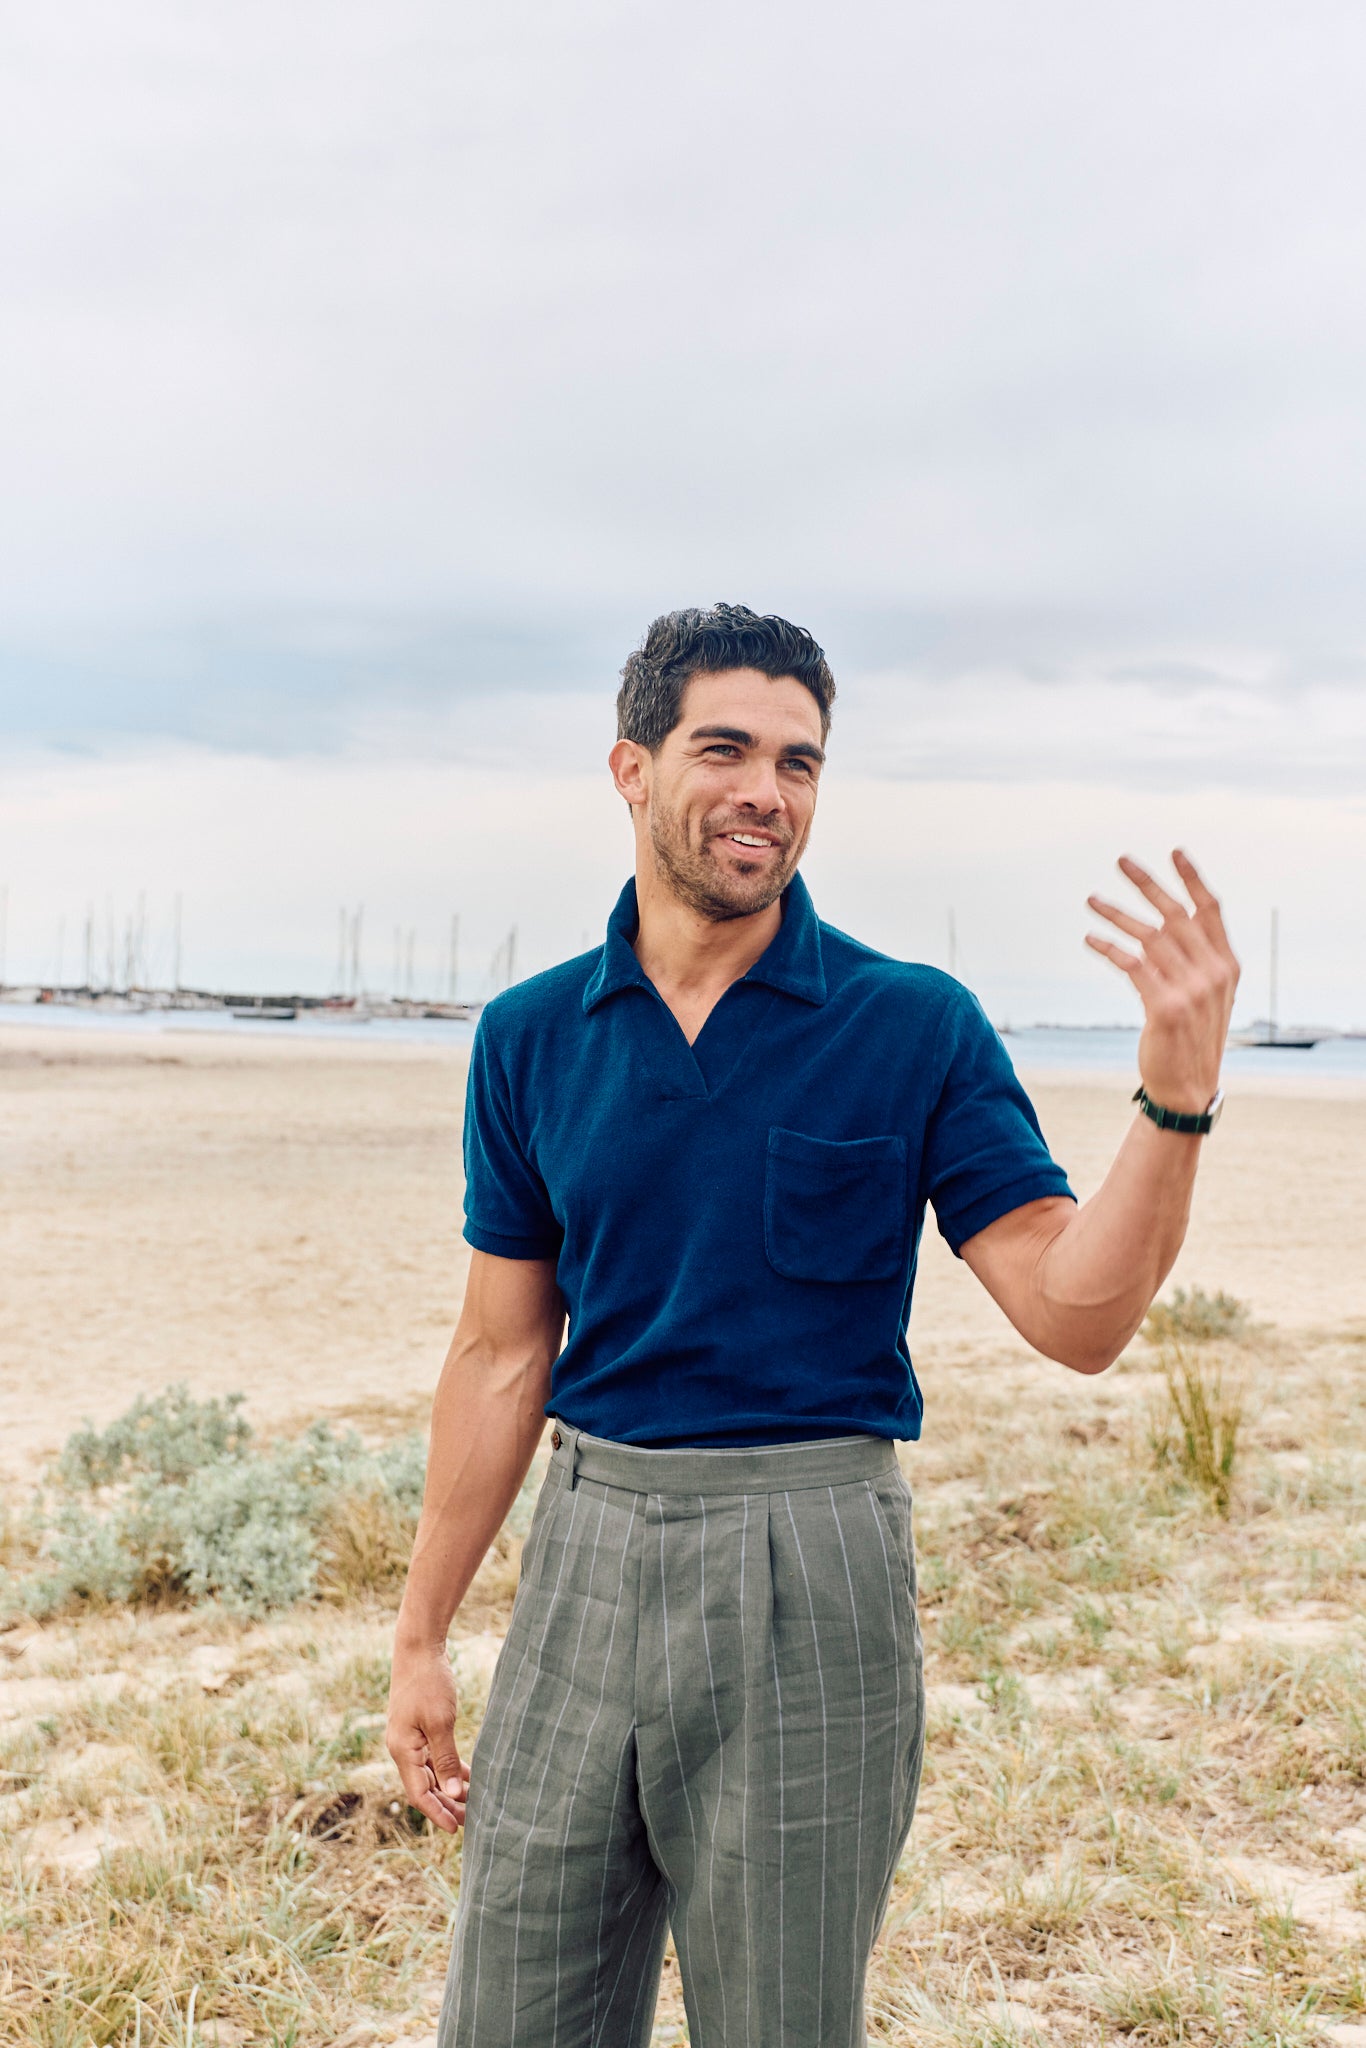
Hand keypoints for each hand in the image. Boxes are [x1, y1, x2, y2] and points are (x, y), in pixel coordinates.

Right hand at [386, 1643, 469, 1834]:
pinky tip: (468, 1776)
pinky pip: (433, 1757)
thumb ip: (445, 1758)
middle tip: (471, 1821)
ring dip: (449, 1788)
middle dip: (446, 1805)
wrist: (419, 1648)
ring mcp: (410, 1738)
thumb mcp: (440, 1722)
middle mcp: (402, 1748)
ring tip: (473, 1804)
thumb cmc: (429, 1683)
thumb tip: (452, 1792)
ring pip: (430, 1773)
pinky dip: (449, 1768)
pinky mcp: (420, 1728)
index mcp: (402, 1750)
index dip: (437, 1813)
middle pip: (424, 1787)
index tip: (456, 1830)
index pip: (418, 1794)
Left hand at [1086, 850, 1239, 1113]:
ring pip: (1148, 936)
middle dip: (1147, 884)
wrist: (1187, 1087)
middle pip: (1175, 914)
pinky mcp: (1165, 1006)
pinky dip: (1109, 948)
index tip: (1174, 852)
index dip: (1192, 879)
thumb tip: (1168, 924)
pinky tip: (1091, 939)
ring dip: (1116, 914)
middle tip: (1121, 861)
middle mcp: (1213, 972)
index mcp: (1227, 965)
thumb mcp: (1206, 995)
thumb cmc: (1191, 1038)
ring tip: (1091, 899)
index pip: (1210, 910)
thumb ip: (1194, 960)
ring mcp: (1192, 989)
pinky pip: (1132, 965)